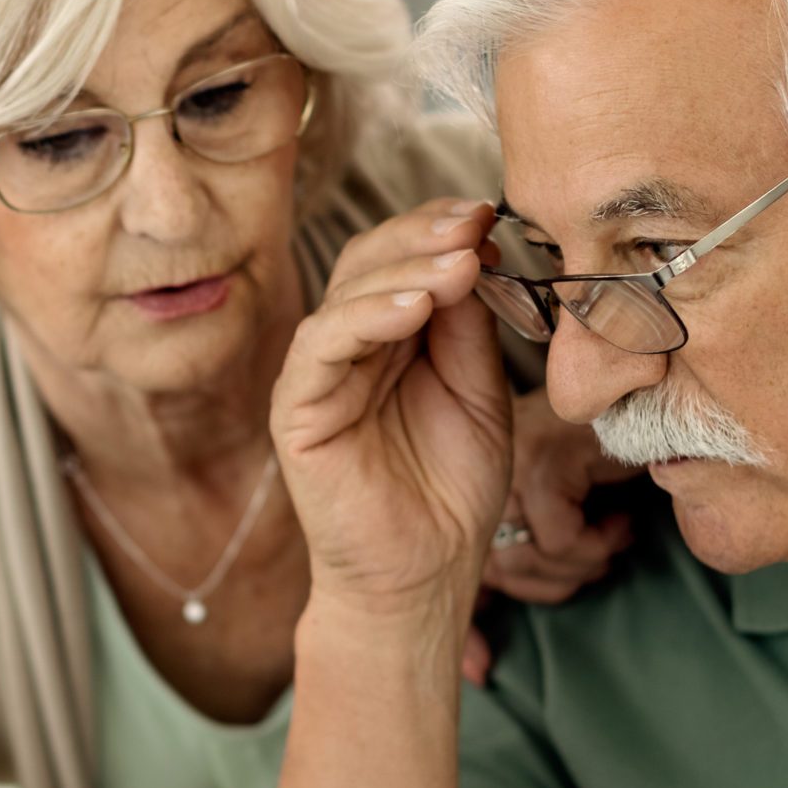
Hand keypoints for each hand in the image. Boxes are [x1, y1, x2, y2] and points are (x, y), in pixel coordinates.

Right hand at [272, 199, 513, 626]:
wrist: (424, 575)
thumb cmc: (451, 490)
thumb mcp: (479, 391)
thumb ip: (470, 327)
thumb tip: (477, 250)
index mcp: (391, 336)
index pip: (403, 260)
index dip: (441, 230)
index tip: (491, 211)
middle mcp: (348, 346)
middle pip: (369, 261)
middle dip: (423, 236)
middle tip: (474, 221)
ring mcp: (317, 375)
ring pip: (346, 294)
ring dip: (404, 270)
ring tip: (459, 263)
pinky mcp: (297, 409)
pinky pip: (322, 346)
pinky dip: (367, 317)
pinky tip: (415, 308)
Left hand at [461, 394, 644, 682]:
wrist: (660, 407)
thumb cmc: (615, 470)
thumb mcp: (563, 531)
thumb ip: (519, 582)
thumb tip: (476, 674)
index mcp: (472, 490)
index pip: (454, 569)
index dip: (467, 629)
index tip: (478, 671)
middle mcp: (478, 472)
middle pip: (499, 572)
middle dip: (559, 581)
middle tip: (602, 556)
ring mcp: (507, 460)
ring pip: (528, 557)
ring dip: (585, 562)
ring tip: (613, 534)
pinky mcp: (543, 456)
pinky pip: (560, 538)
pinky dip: (598, 541)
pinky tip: (618, 517)